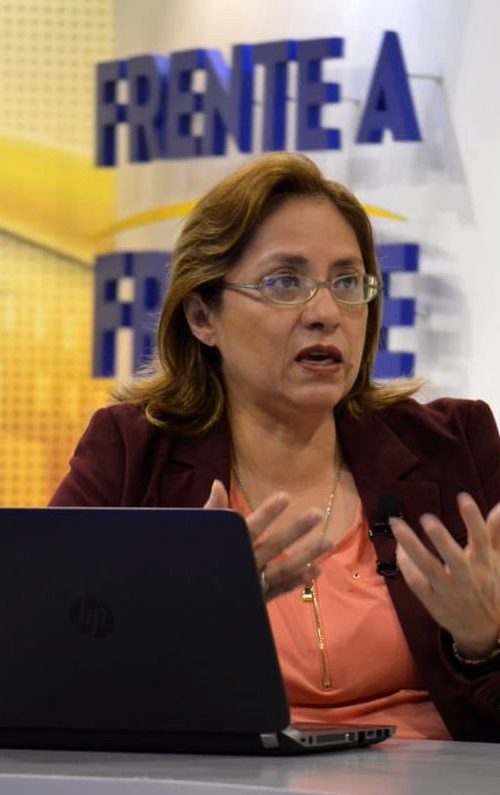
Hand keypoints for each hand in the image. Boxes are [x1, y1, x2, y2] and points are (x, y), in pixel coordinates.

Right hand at [204, 480, 331, 601]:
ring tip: (328, 542)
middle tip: (317, 513)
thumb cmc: (192, 564)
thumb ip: (212, 511)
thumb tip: (218, 483)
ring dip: (307, 555)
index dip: (267, 513)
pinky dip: (298, 580)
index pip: (250, 528)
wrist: (188, 606)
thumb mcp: (199, 535)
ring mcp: (253, 584)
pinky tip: (316, 569)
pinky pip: (281, 589)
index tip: (286, 497)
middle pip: (274, 546)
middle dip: (296, 530)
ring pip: (284, 569)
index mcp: (228, 549)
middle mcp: (243, 566)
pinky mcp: (258, 598)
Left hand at [391, 493, 499, 657]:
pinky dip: (406, 566)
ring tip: (397, 525)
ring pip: (428, 568)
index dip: (473, 519)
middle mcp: (467, 577)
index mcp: (483, 564)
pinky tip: (399, 548)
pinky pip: (416, 582)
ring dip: (411, 547)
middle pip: (454, 558)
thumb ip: (495, 532)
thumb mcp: (494, 559)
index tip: (463, 497)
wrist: (482, 628)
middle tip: (427, 518)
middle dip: (441, 539)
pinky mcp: (432, 601)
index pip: (481, 539)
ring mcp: (448, 590)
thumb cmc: (487, 584)